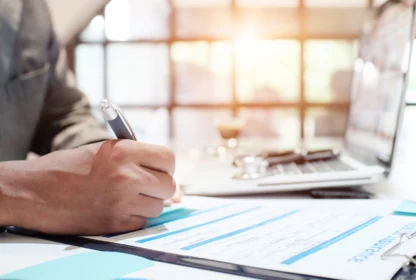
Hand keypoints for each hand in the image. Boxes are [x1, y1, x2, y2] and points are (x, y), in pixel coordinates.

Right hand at [0, 140, 175, 234]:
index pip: (168, 159)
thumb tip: (166, 174)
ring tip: (127, 197)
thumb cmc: (68, 167)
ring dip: (147, 203)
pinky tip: (117, 209)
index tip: (158, 170)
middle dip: (159, 186)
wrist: (34, 190)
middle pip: (168, 185)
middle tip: (144, 185)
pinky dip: (134, 218)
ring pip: (158, 207)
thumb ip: (136, 158)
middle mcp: (127, 176)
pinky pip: (142, 222)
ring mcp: (122, 202)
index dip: (165, 166)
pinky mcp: (114, 223)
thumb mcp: (104, 150)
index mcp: (124, 151)